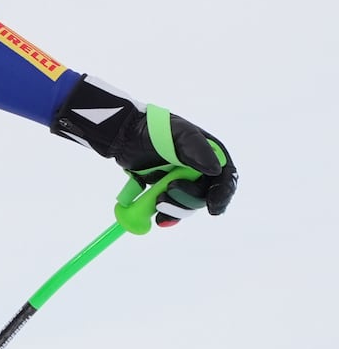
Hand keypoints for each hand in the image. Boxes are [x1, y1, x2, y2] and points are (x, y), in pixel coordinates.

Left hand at [52, 75, 237, 226]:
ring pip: (189, 205)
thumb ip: (197, 149)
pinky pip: (173, 209)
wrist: (123, 136)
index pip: (225, 177)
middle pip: (206, 195)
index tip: (212, 207)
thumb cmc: (153, 129)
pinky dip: (168, 216)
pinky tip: (160, 219)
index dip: (222, 194)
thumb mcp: (178, 133)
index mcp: (210, 153)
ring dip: (175, 208)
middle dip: (188, 199)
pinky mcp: (167, 190)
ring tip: (157, 202)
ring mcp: (184, 181)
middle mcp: (200, 169)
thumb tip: (215, 170)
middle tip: (166, 195)